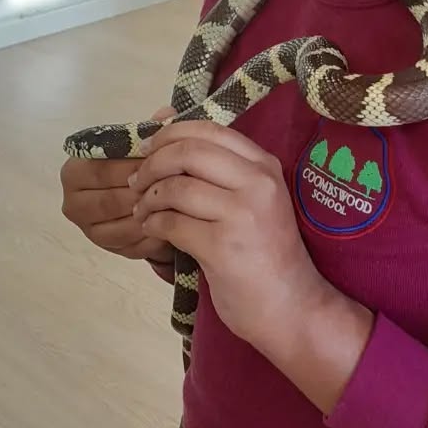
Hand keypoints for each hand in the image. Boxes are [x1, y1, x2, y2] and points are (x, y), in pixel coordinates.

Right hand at [60, 106, 177, 280]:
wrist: (135, 194)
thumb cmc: (133, 164)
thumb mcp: (139, 144)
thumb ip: (149, 129)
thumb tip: (167, 114)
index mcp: (74, 172)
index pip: (103, 170)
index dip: (136, 167)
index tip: (164, 162)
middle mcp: (73, 203)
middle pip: (113, 200)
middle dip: (146, 193)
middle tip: (176, 185)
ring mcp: (89, 230)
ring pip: (124, 225)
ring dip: (152, 215)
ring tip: (178, 202)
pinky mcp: (108, 249)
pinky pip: (134, 245)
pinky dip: (156, 234)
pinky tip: (175, 222)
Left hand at [129, 121, 329, 354]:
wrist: (291, 305)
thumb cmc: (266, 250)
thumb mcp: (255, 198)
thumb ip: (219, 167)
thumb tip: (163, 122)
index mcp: (265, 166)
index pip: (210, 129)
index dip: (169, 134)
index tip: (147, 149)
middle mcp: (258, 183)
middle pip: (188, 153)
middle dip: (152, 164)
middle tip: (136, 180)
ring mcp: (242, 214)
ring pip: (175, 188)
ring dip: (148, 198)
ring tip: (143, 210)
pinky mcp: (223, 247)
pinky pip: (171, 224)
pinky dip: (153, 225)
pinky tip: (152, 230)